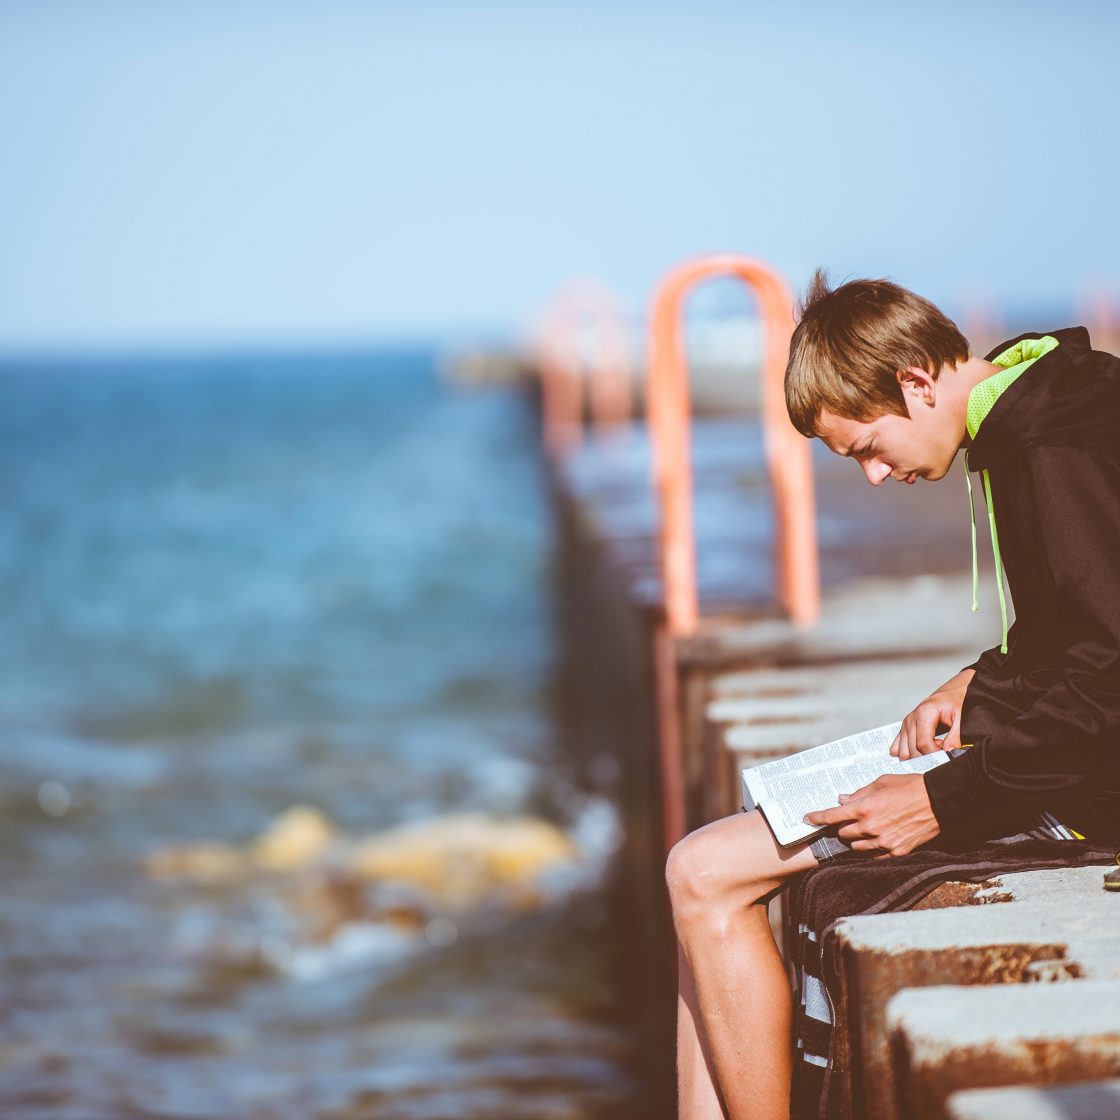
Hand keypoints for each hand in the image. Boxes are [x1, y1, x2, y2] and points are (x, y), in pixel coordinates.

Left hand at [803, 773, 940, 857]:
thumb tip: (842, 801)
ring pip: (857, 847)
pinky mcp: (896, 852)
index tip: (806, 819)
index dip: (816, 818)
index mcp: (864, 808)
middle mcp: (870, 828)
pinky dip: (872, 849)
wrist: (938, 801)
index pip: (831, 817)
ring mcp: (883, 842)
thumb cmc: (909, 787)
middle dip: (843, 827)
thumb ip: (859, 794)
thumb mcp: (881, 783)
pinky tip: (878, 840)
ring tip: (867, 829)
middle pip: (843, 833)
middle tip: (851, 819)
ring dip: (856, 839)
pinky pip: (875, 856)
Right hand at [890, 668, 974, 759]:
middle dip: (929, 756)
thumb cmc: (956, 702)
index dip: (935, 754)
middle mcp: (911, 719)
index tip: (947, 754)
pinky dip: (909, 753)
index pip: (923, 744)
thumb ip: (956, 737)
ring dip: (919, 756)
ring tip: (934, 746)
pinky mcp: (904, 728)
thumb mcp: (961, 718)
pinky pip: (898, 747)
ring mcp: (906, 724)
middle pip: (913, 750)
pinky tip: (922, 749)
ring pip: (904, 752)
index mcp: (924, 714)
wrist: (951, 693)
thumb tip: (948, 753)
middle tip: (943, 748)